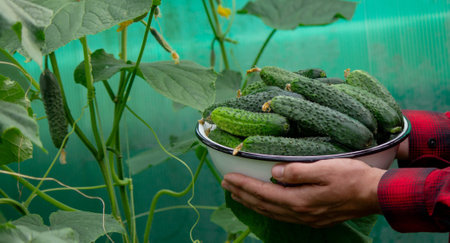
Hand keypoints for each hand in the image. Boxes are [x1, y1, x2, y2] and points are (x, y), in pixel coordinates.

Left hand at [221, 158, 385, 227]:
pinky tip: (264, 205)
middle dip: (242, 194)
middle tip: (226, 184)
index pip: (263, 193)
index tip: (228, 177)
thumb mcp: (325, 169)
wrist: (376, 195)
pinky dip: (267, 209)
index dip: (244, 185)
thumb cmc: (352, 177)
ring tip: (238, 195)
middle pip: (263, 205)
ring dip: (252, 203)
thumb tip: (273, 174)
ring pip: (271, 212)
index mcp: (300, 200)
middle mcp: (300, 213)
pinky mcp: (314, 218)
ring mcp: (307, 218)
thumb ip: (297, 172)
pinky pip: (282, 215)